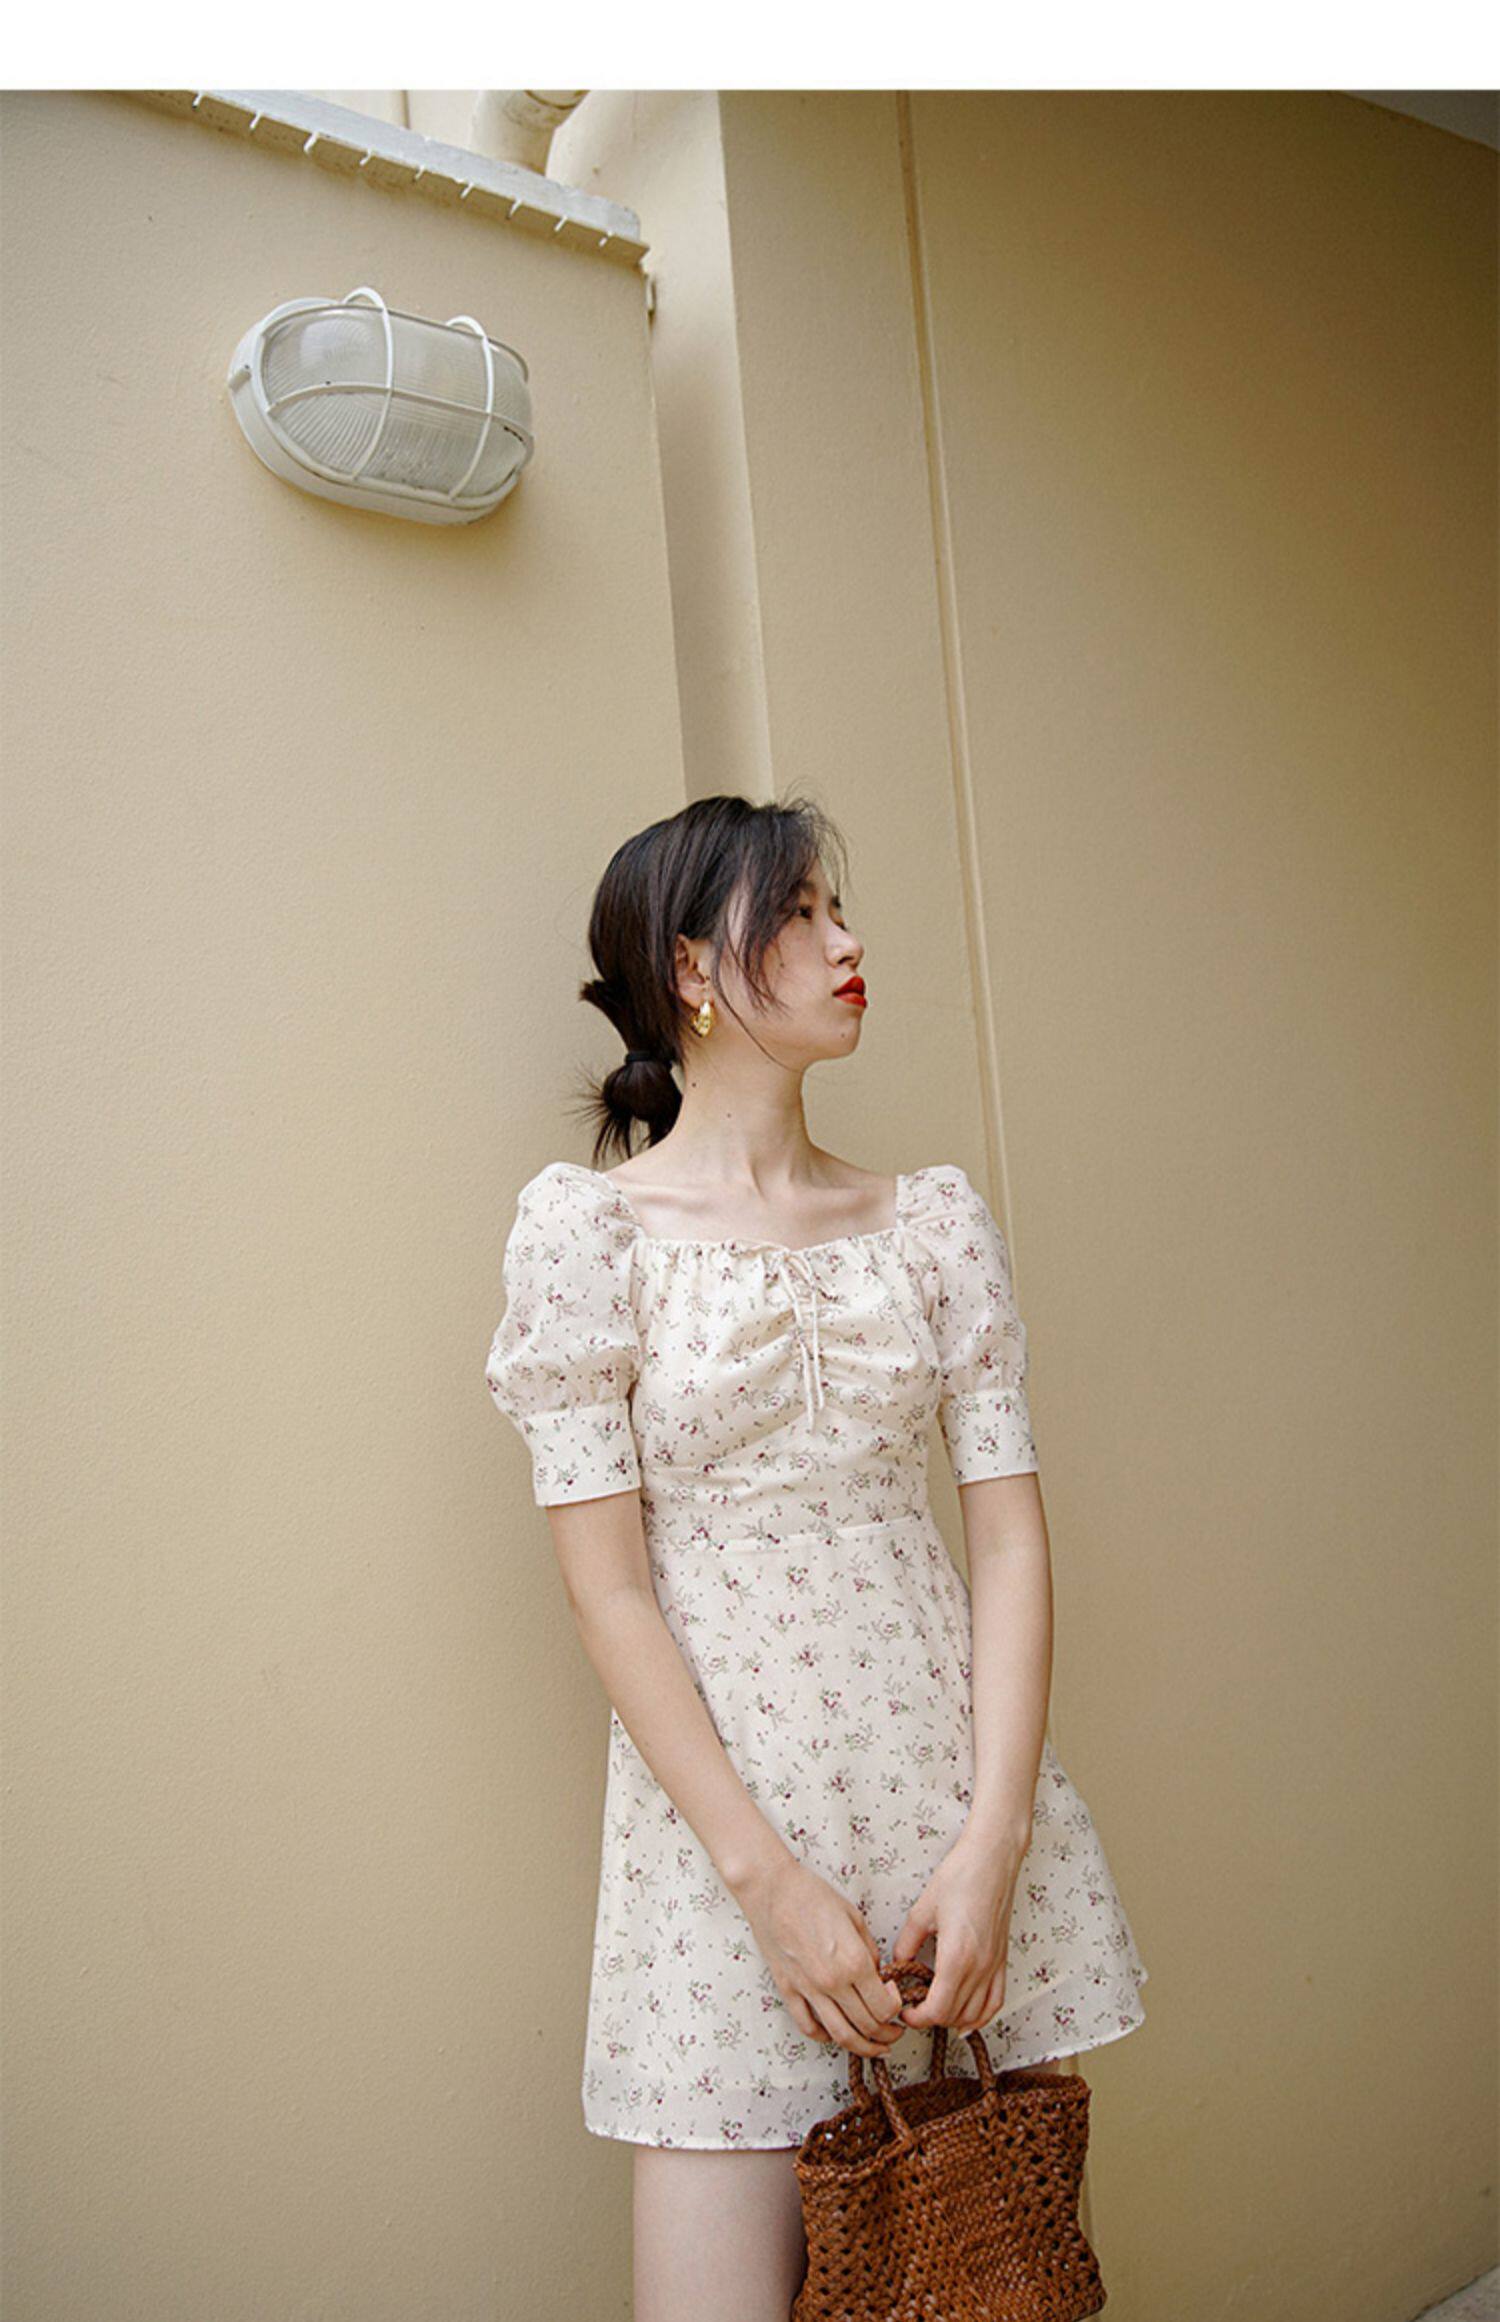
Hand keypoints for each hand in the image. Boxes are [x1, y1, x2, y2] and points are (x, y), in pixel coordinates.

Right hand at [736, 1855, 906, 2058]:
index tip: (897, 2000)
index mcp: (853, 1962)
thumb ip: (870, 1952)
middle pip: (867, 2026)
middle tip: (894, 2032)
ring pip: (840, 2035)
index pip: (884, 2007)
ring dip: (863, 2046)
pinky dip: (825, 2038)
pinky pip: (808, 2027)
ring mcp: (807, 1990)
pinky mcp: (787, 1991)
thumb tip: (877, 1976)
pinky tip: (835, 2035)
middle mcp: (832, 1982)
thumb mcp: (854, 1917)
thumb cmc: (813, 1896)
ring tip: (874, 2046)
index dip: (896, 2009)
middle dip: (887, 2034)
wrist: (772, 1889)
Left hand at [890, 1821, 1031, 2032]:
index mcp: (957, 1957)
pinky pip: (995, 2002)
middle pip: (954, 2016)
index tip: (904, 2010)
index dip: (917, 2017)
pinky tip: (966, 2013)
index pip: (937, 2010)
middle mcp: (979, 1967)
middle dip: (930, 2018)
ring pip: (975, 2015)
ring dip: (953, 2018)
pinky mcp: (1002, 1960)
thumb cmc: (960, 1876)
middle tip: (913, 2005)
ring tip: (934, 2005)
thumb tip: (899, 1964)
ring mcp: (994, 1966)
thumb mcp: (922, 1910)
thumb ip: (907, 1943)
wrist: (992, 1858)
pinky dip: (980, 2015)